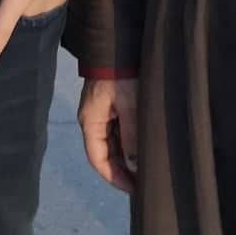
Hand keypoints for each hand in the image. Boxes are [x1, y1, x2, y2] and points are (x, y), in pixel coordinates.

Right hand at [78, 75, 138, 193]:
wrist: (119, 44)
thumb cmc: (123, 76)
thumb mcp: (131, 108)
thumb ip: (132, 138)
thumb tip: (134, 166)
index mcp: (91, 122)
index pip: (98, 159)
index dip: (114, 177)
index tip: (133, 190)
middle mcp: (93, 120)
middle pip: (104, 153)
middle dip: (121, 170)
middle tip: (143, 183)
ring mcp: (101, 112)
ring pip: (112, 143)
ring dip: (126, 157)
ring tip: (144, 170)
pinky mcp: (111, 105)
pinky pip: (117, 131)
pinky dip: (128, 143)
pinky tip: (141, 150)